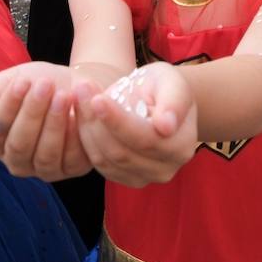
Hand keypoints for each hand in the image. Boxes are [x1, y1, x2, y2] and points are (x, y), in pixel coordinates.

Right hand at [0, 61, 89, 180]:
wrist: (77, 85)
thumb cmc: (40, 83)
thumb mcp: (15, 79)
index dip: (7, 106)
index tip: (21, 81)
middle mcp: (17, 161)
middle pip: (19, 145)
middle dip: (32, 113)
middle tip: (45, 85)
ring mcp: (45, 169)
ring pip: (45, 155)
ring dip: (54, 123)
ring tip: (63, 95)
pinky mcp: (73, 168)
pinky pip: (73, 158)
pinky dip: (76, 135)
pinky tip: (79, 113)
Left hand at [74, 63, 197, 186]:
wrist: (159, 101)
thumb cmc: (165, 87)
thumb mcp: (172, 82)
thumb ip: (173, 102)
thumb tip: (166, 126)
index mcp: (181, 145)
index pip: (144, 139)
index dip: (118, 122)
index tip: (98, 99)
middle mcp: (165, 169)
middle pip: (121, 152)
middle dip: (96, 121)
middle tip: (82, 89)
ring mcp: (144, 178)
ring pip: (105, 159)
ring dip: (87, 127)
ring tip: (80, 96)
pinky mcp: (125, 178)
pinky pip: (98, 163)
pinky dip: (86, 138)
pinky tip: (83, 114)